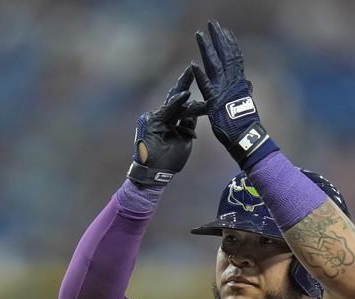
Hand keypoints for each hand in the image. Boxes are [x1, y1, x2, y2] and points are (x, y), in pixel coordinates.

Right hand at [127, 68, 204, 185]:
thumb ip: (187, 127)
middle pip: (175, 97)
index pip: (182, 106)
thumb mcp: (184, 141)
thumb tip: (194, 112)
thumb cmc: (169, 162)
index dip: (192, 97)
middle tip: (193, 68)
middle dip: (184, 82)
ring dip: (182, 88)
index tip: (203, 85)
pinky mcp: (152, 122)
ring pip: (172, 102)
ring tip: (191, 73)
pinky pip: (167, 111)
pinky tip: (186, 95)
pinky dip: (176, 103)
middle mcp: (160, 117)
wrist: (153, 174)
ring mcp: (155, 118)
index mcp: (169, 122)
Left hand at [192, 20, 277, 168]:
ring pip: (215, 66)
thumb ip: (245, 91)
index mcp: (239, 82)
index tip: (225, 31)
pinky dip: (200, 76)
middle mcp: (232, 83)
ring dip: (207, 49)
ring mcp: (224, 91)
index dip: (230, 44)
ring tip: (200, 35)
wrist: (246, 138)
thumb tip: (248, 83)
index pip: (234, 58)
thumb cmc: (245, 125)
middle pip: (225, 56)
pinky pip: (207, 87)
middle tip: (213, 23)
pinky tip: (193, 65)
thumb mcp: (246, 104)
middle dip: (218, 39)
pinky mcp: (215, 103)